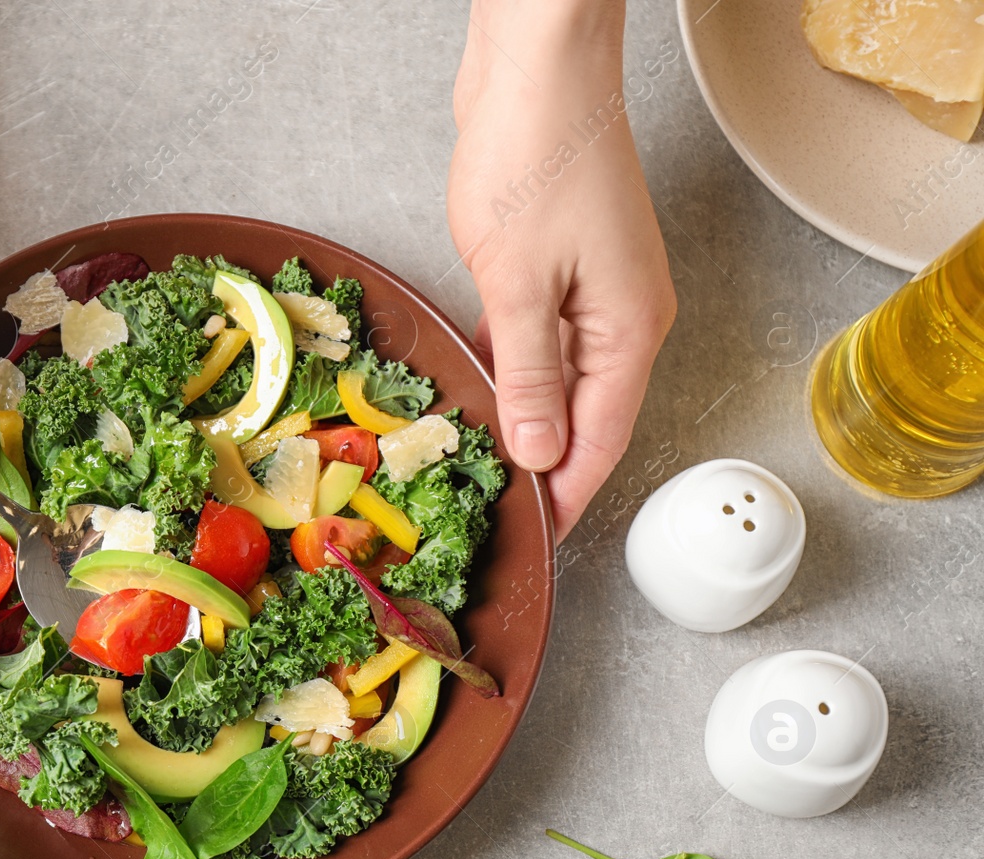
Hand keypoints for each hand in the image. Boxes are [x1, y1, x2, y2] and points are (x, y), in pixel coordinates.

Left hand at [448, 0, 675, 538]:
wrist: (538, 66)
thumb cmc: (537, 156)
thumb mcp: (520, 283)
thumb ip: (530, 374)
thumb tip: (540, 450)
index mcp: (628, 329)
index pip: (602, 440)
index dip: (568, 496)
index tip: (537, 539)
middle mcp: (622, 316)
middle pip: (587, 416)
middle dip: (546, 467)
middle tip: (497, 509)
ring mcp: (594, 290)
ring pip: (562, 379)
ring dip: (526, 418)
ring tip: (484, 463)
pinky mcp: (562, 265)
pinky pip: (541, 339)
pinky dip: (515, 369)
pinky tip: (482, 390)